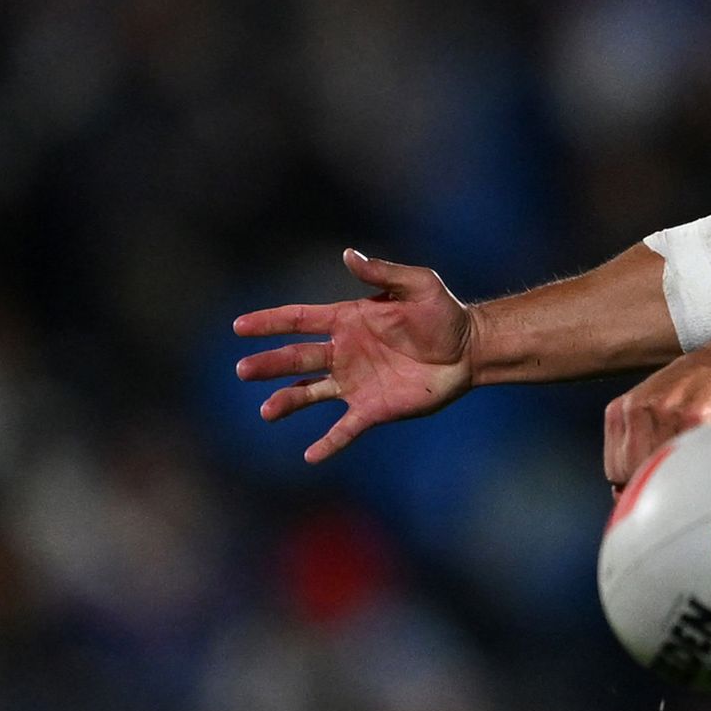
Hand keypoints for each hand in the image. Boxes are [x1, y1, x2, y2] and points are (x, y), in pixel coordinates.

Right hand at [232, 249, 479, 463]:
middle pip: (296, 358)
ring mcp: (355, 382)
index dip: (269, 322)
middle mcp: (343, 352)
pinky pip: (345, 428)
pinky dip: (328, 442)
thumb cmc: (443, 313)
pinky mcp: (373, 408)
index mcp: (346, 321)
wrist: (470, 349)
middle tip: (243, 370)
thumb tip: (348, 254)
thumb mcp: (418, 284)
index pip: (298, 320)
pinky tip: (310, 456)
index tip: (239, 326)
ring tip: (267, 412)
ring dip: (287, 402)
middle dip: (269, 364)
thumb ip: (382, 272)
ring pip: (310, 393)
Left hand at [604, 352, 710, 490]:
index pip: (615, 471)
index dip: (636, 485)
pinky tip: (705, 459)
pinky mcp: (696, 419)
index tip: (654, 488)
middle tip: (676, 482)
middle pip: (634, 472)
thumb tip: (625, 490)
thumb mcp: (649, 407)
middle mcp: (638, 411)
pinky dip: (697, 466)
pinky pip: (690, 457)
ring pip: (662, 468)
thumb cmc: (690, 388)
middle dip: (655, 483)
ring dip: (678, 476)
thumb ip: (635, 441)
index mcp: (620, 411)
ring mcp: (666, 414)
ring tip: (693, 468)